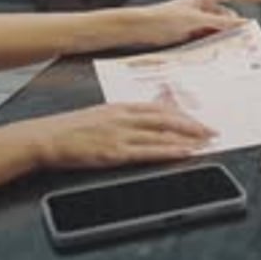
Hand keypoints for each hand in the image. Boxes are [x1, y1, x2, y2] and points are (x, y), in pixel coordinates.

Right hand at [29, 102, 215, 169]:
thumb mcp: (101, 114)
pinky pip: (149, 151)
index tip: (199, 119)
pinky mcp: (116, 152)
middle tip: (212, 131)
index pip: (160, 108)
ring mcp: (121, 134)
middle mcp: (125, 117)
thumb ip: (124, 117)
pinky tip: (184, 153)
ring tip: (206, 143)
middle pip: (168, 118)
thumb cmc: (71, 128)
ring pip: (163, 134)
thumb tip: (145, 121)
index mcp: (122, 107)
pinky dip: (170, 151)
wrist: (48, 137)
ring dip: (188, 139)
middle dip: (193, 125)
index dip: (183, 114)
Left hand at [132, 0, 260, 47]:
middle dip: (236, 26)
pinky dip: (214, 42)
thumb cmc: (164, 17)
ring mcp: (198, 21)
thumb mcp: (195, 19)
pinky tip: (216, 50)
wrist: (143, 28)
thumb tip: (241, 23)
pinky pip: (210, 37)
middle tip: (246, 38)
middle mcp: (203, 8)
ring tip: (229, 47)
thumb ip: (219, 22)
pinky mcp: (192, 33)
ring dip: (224, 36)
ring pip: (220, 29)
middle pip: (228, 16)